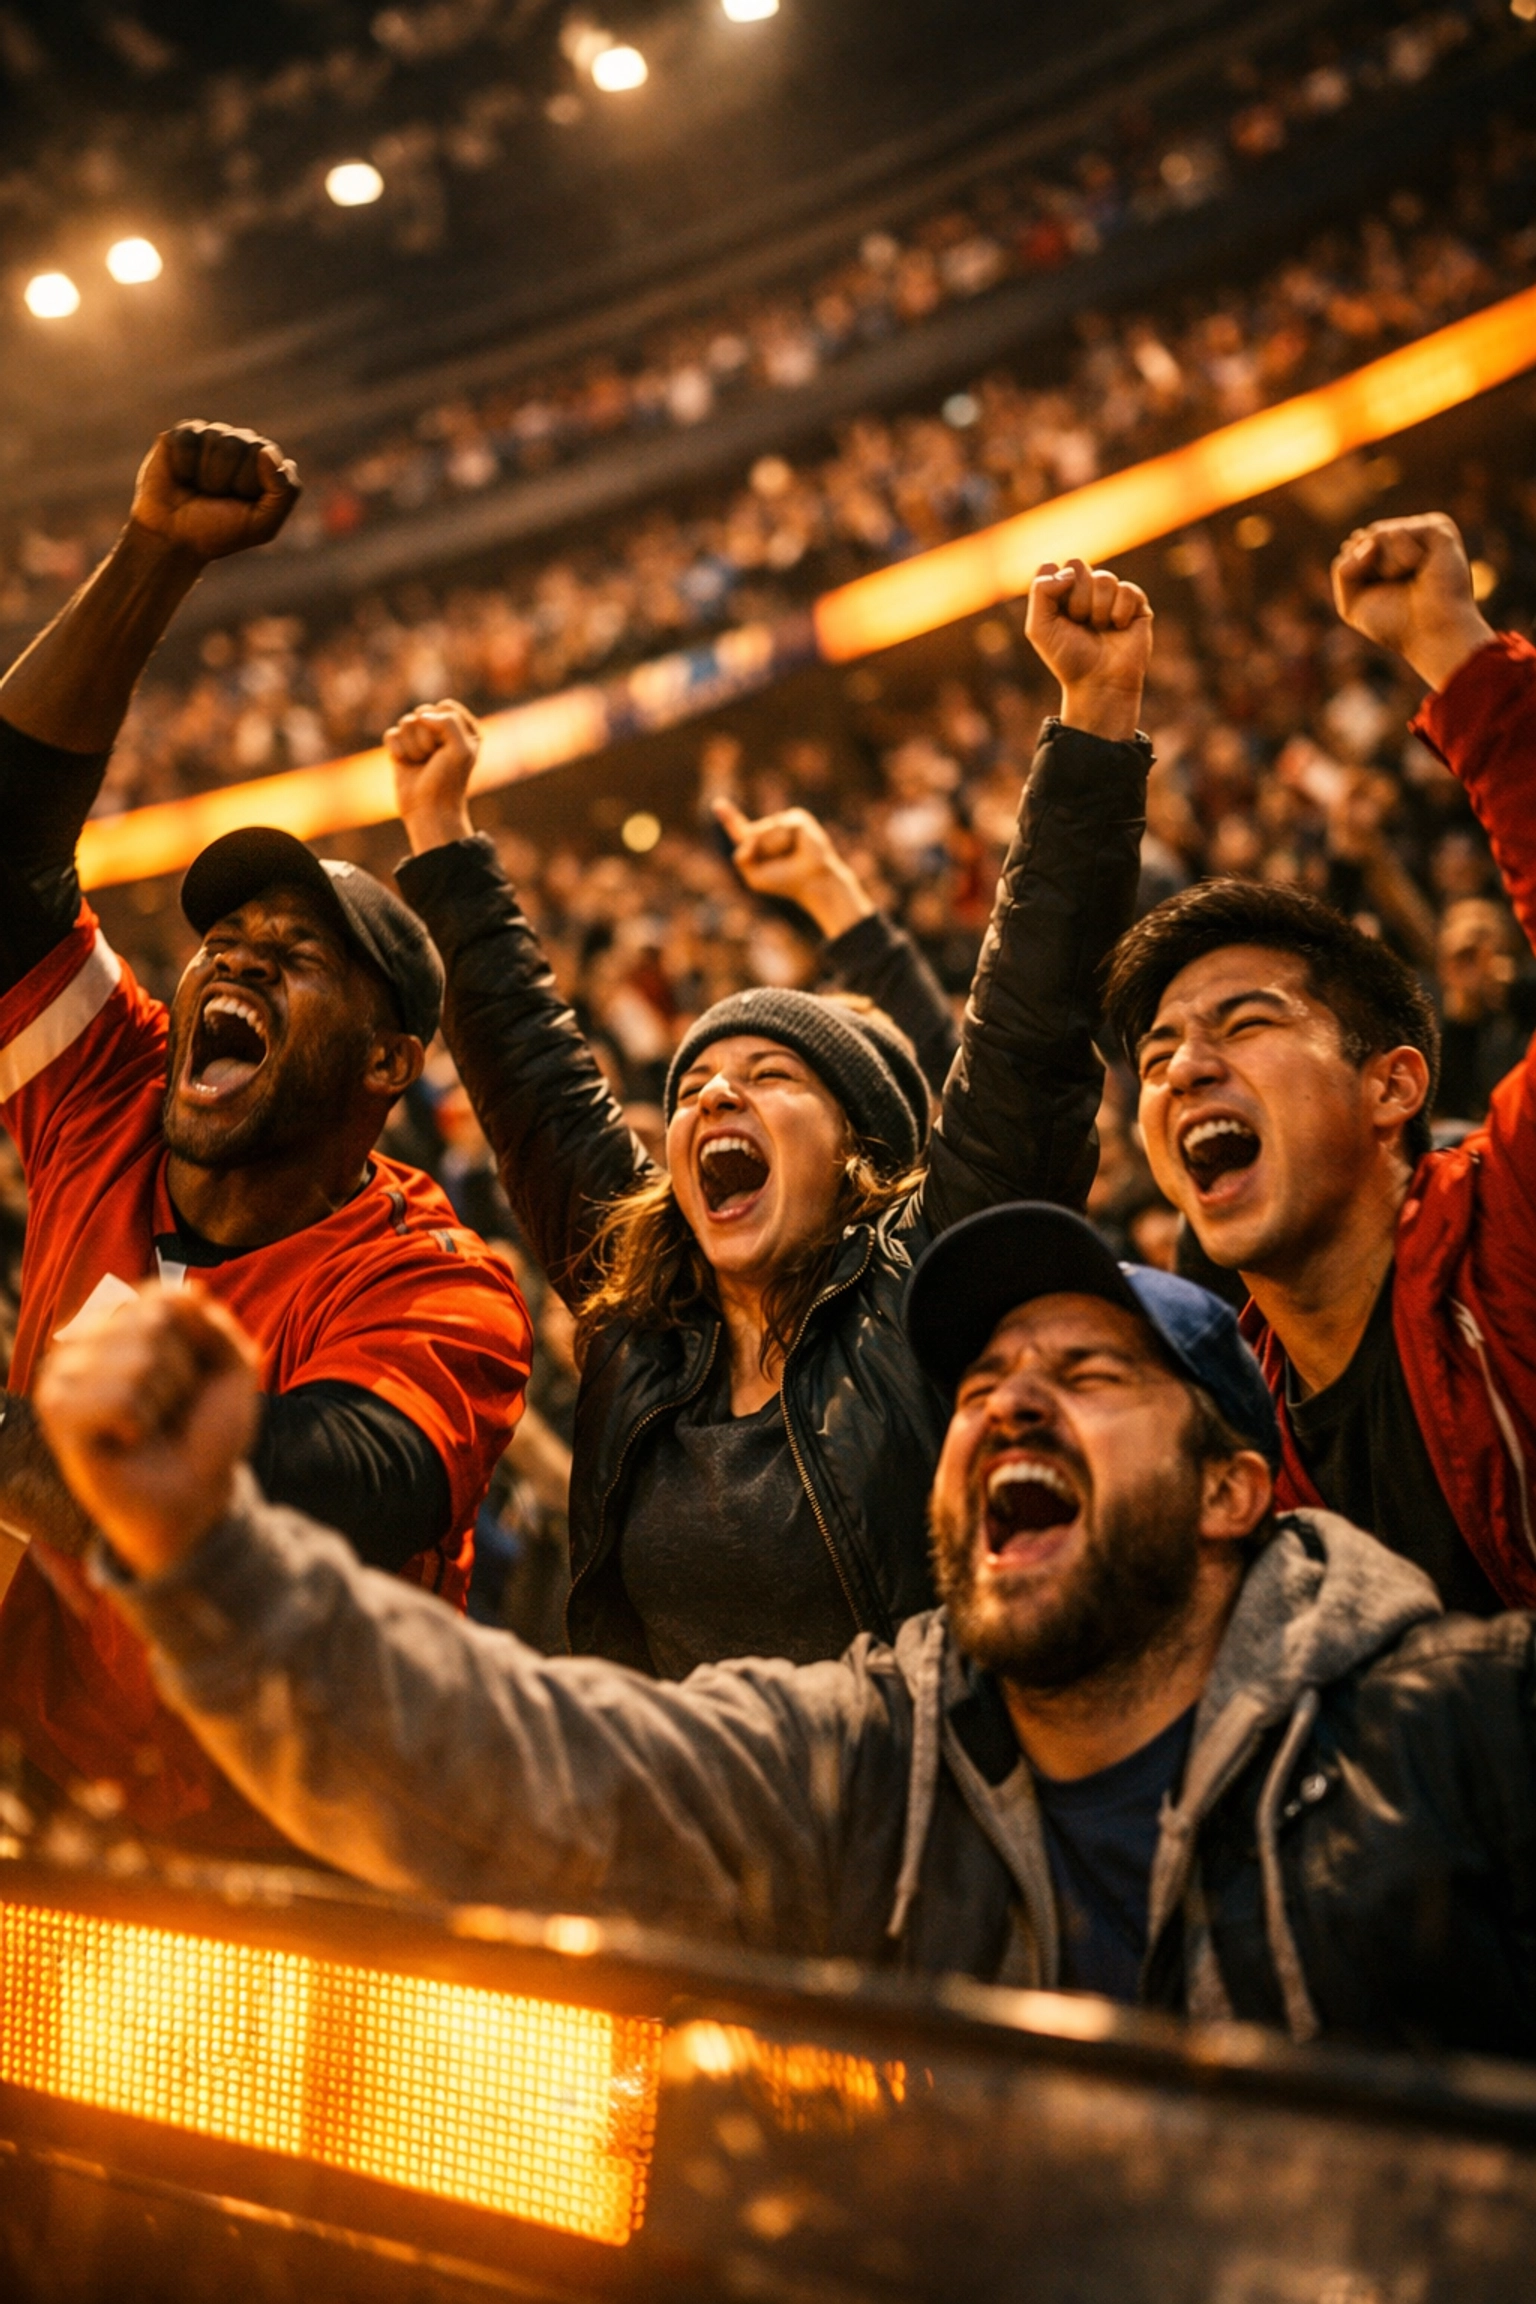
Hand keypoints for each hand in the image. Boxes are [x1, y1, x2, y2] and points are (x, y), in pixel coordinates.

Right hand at [35, 1286, 259, 1578]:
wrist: (195, 1494)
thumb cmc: (206, 1430)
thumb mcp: (232, 1366)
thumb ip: (214, 1322)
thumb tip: (187, 1293)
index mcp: (121, 1318)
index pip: (169, 1298)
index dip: (198, 1345)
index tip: (191, 1380)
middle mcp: (86, 1337)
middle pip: (156, 1324)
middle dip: (182, 1373)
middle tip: (169, 1409)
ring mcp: (65, 1371)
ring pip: (139, 1361)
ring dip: (162, 1402)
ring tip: (150, 1425)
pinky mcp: (56, 1410)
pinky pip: (118, 1397)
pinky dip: (139, 1422)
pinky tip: (128, 1439)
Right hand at [130, 422, 300, 563]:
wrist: (175, 539)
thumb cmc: (221, 531)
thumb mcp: (263, 525)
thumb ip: (284, 492)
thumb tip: (266, 451)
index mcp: (266, 461)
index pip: (264, 453)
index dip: (247, 485)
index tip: (238, 503)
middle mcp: (241, 442)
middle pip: (237, 444)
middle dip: (224, 480)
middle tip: (216, 498)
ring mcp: (212, 436)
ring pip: (213, 439)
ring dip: (205, 476)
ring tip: (200, 489)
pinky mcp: (182, 434)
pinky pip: (187, 439)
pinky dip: (183, 466)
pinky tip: (182, 477)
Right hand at [386, 699, 482, 852]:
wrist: (429, 810)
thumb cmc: (449, 781)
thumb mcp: (461, 749)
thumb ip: (449, 722)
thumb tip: (420, 717)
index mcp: (463, 728)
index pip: (445, 706)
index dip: (443, 725)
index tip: (449, 749)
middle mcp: (441, 730)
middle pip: (423, 711)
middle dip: (425, 738)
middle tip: (433, 760)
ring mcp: (419, 738)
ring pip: (406, 722)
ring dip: (413, 747)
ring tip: (421, 764)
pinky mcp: (400, 748)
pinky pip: (391, 734)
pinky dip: (397, 750)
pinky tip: (405, 764)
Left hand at [712, 797, 873, 939]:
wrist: (813, 882)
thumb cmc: (786, 882)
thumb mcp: (755, 878)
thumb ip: (742, 859)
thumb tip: (748, 837)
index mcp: (758, 844)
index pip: (739, 828)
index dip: (728, 816)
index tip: (718, 804)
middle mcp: (770, 830)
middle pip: (748, 834)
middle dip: (760, 852)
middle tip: (780, 863)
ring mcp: (783, 822)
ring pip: (764, 830)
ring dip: (774, 848)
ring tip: (791, 856)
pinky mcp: (797, 818)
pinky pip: (780, 826)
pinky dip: (785, 841)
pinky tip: (798, 847)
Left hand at [1025, 559, 1152, 741]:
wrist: (1098, 683)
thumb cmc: (1068, 658)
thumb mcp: (1039, 627)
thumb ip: (1041, 591)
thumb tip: (1067, 571)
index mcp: (1061, 594)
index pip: (1054, 568)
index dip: (1055, 589)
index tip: (1059, 615)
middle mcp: (1086, 591)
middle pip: (1077, 566)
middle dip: (1076, 598)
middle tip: (1079, 623)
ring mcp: (1112, 596)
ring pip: (1104, 577)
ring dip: (1097, 609)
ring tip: (1099, 628)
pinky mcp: (1136, 603)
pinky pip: (1127, 589)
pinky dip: (1119, 612)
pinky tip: (1118, 628)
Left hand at [1332, 514, 1493, 692]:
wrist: (1432, 636)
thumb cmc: (1397, 624)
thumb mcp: (1352, 601)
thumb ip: (1342, 567)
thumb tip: (1362, 537)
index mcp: (1391, 551)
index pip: (1353, 547)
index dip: (1358, 576)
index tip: (1385, 595)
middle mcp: (1407, 536)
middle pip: (1361, 539)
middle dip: (1370, 571)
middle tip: (1400, 590)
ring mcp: (1423, 530)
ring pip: (1376, 534)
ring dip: (1386, 567)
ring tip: (1413, 580)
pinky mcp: (1438, 527)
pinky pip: (1395, 533)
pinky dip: (1400, 559)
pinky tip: (1423, 570)